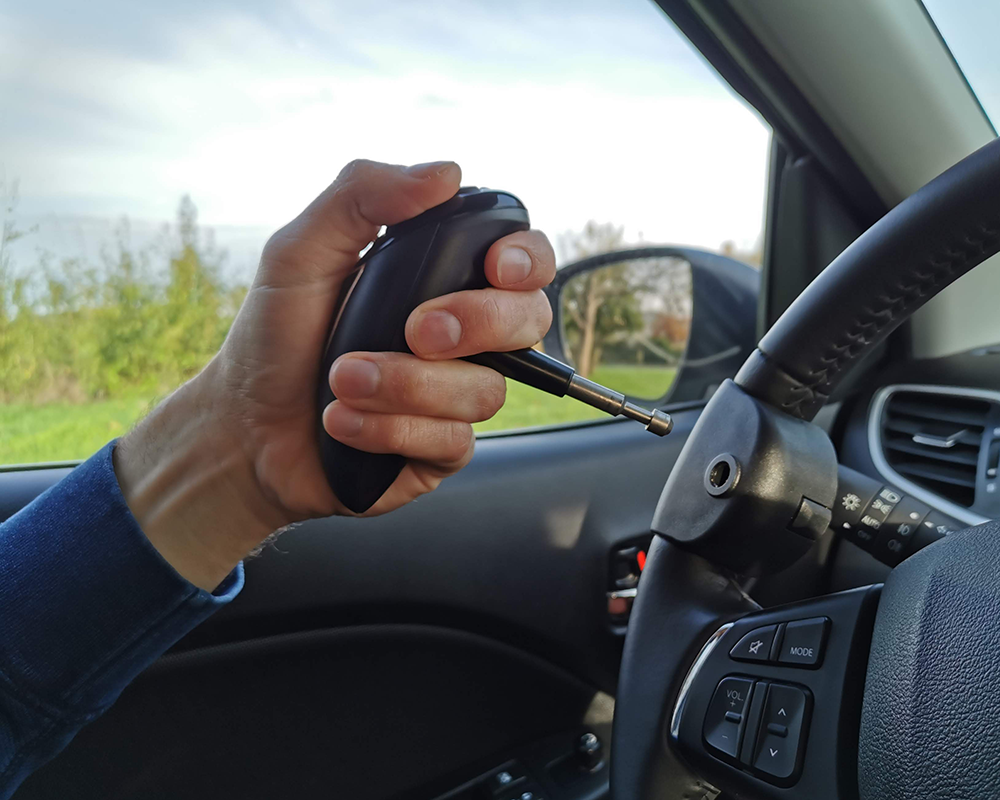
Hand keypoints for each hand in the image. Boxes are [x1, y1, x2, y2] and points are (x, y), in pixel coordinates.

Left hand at [114, 160, 555, 589]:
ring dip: (405, 384)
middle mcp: (462, 337)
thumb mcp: (299, 251)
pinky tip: (343, 422)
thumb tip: (445, 172)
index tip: (497, 265)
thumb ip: (362, 195)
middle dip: (477, 322)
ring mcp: (455, 396)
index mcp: (440, 278)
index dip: (528, 259)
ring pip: (485, 390)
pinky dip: (387, 428)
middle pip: (527, 321)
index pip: (523, 258)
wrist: (243, 427)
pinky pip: (451, 441)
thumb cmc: (275, 335)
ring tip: (341, 379)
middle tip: (415, 329)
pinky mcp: (441, 451)